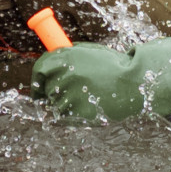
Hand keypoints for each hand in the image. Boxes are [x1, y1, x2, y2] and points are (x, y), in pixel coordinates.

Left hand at [30, 29, 170, 120]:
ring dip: (67, 104)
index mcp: (64, 58)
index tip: (38, 90)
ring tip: (89, 96)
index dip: (37, 82)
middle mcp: (64, 76)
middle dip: (53, 93)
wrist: (134, 81)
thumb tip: (48, 64)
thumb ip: (67, 57)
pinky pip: (68, 119)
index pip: (39, 71)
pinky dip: (76, 116)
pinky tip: (91, 106)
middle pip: (47, 90)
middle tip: (69, 93)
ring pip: (58, 106)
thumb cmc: (112, 66)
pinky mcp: (79, 113)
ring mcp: (71, 95)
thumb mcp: (88, 53)